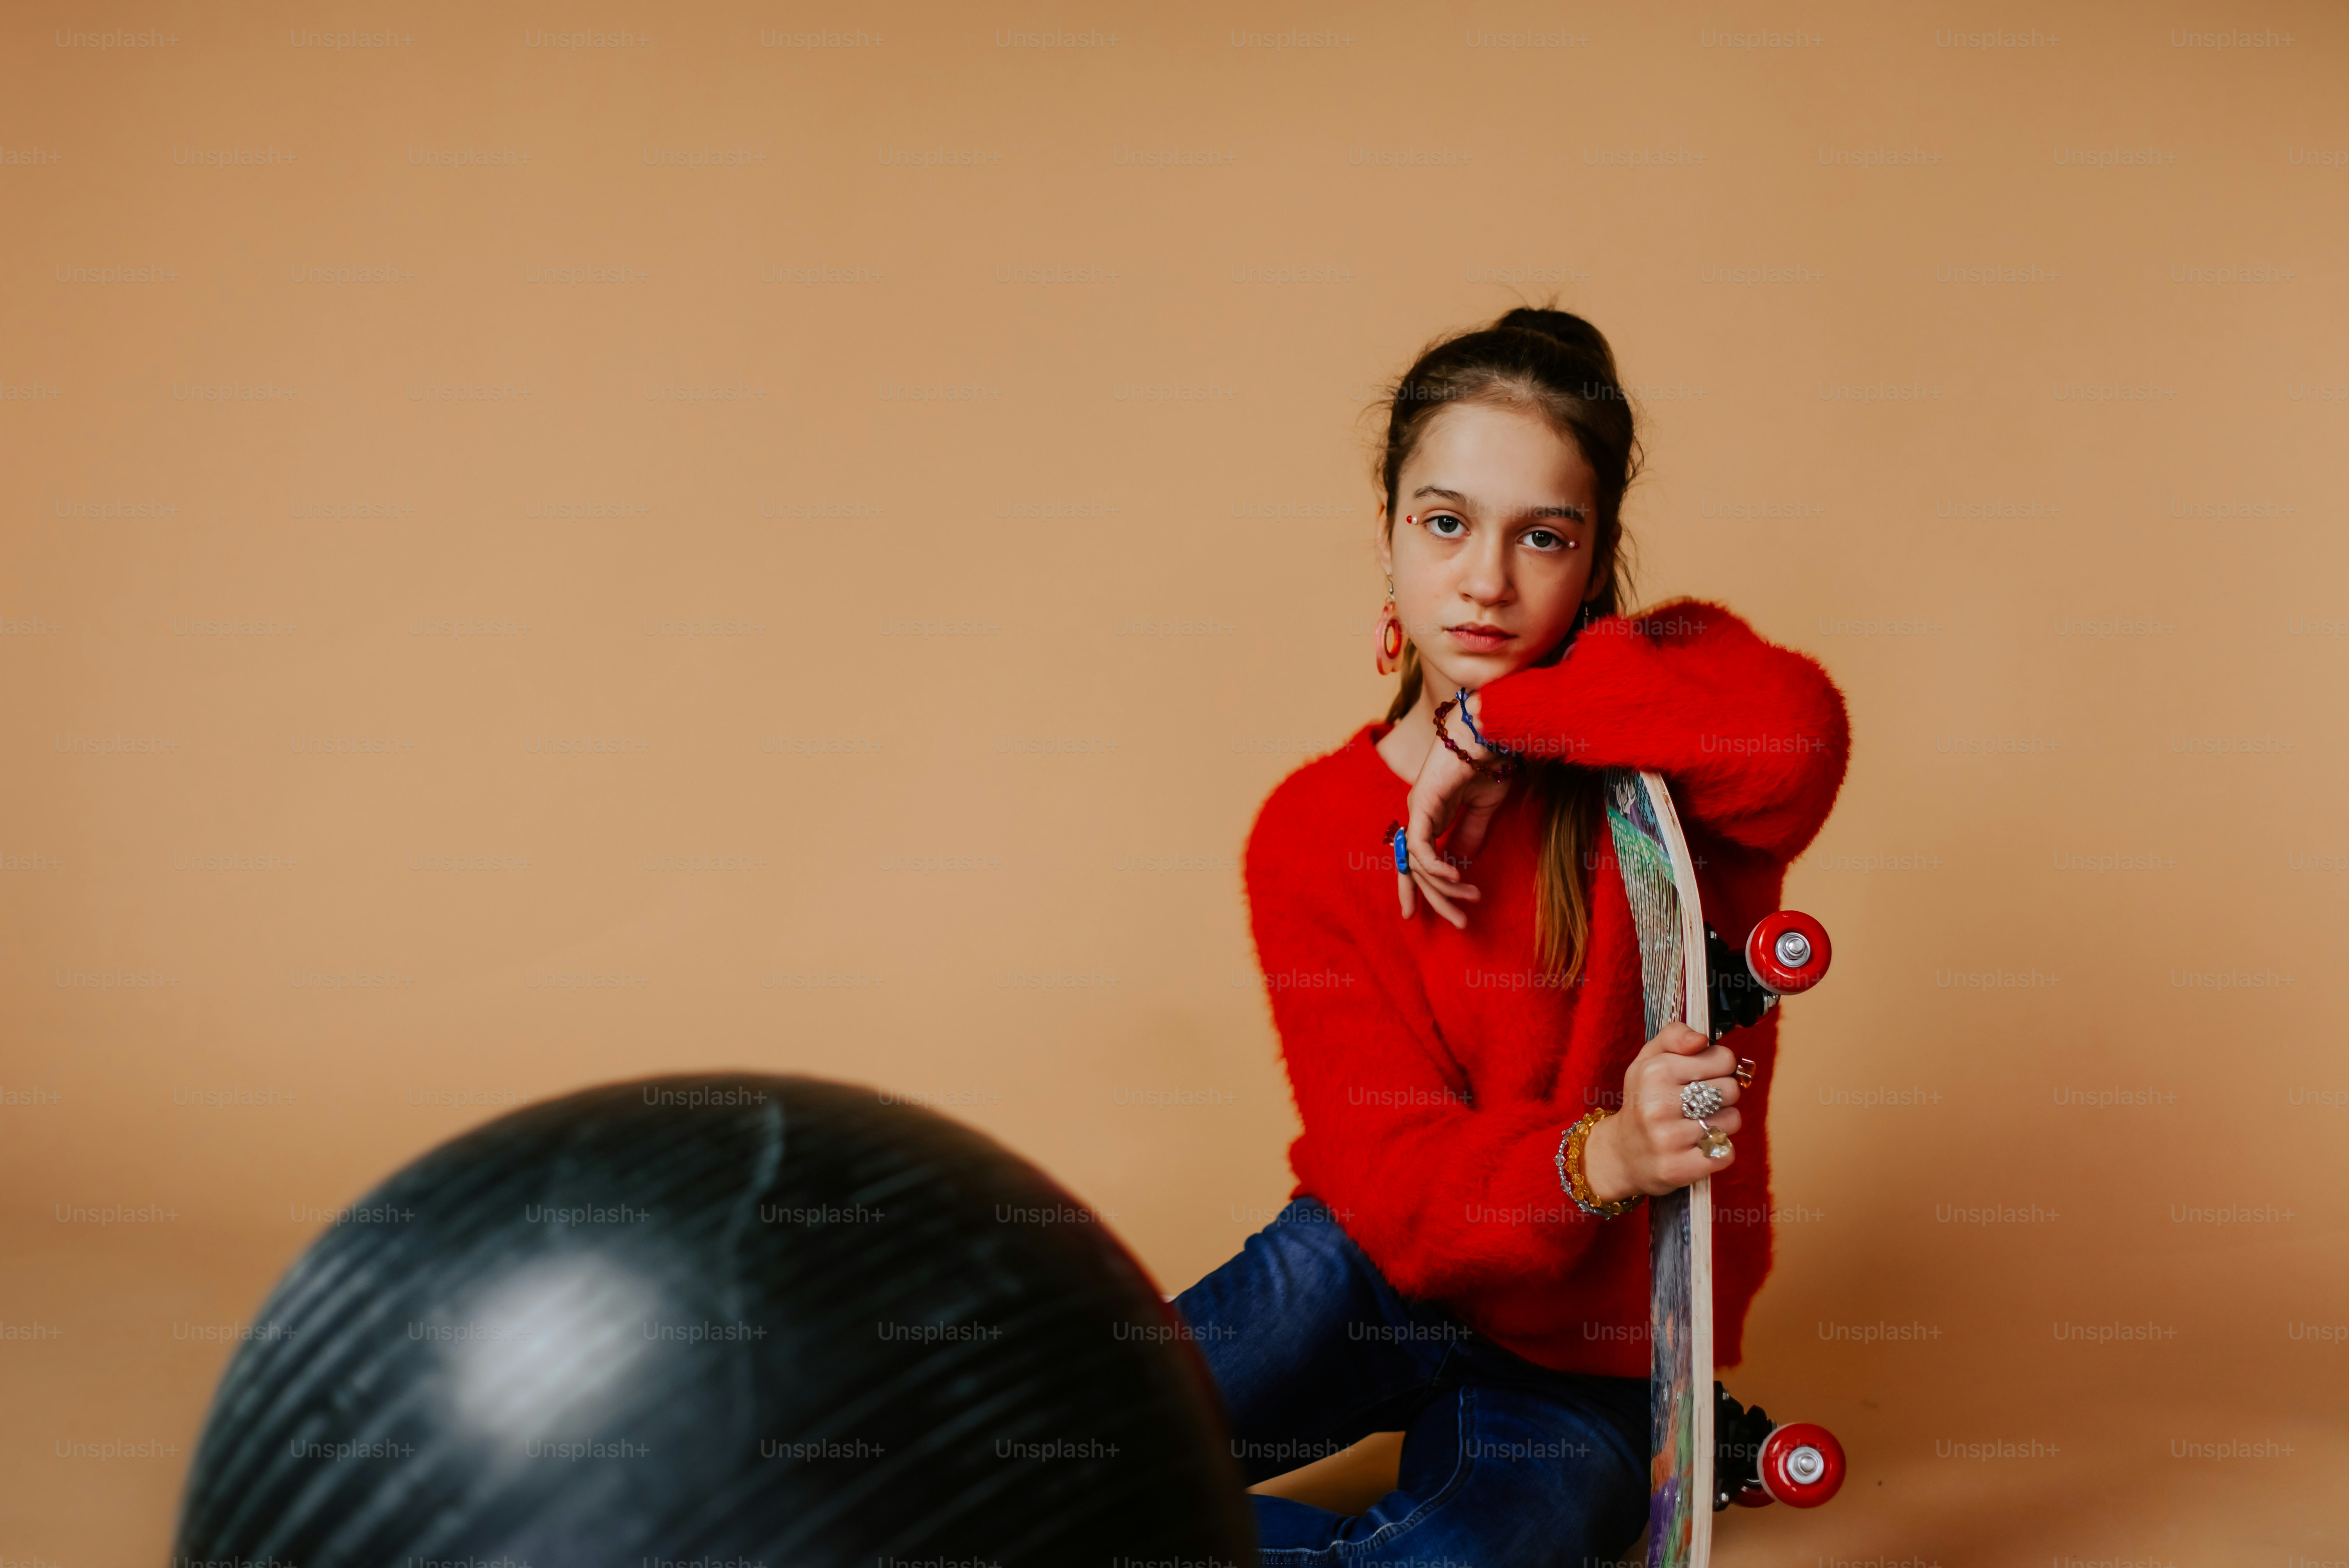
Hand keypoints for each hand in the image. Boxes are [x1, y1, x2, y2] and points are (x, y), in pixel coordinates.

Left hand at [1397, 699, 1512, 928]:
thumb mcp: (1483, 809)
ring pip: (1420, 863)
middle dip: (1435, 899)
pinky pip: (1422, 847)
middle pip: (1416, 869)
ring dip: (1446, 887)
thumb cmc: (1489, 763)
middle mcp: (1419, 814)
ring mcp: (1418, 809)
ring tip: (1471, 897)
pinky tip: (1456, 878)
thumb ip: (1470, 835)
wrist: (1491, 733)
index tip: (1415, 916)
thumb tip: (1461, 863)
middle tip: (1459, 922)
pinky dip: (1436, 867)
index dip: (1414, 888)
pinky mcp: (1422, 804)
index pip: (1416, 859)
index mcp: (1431, 815)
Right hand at [1581, 1023, 1743, 1198]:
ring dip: (1722, 1123)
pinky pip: (1727, 1152)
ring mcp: (1669, 1139)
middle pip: (1731, 1089)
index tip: (1701, 1076)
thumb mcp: (1649, 1059)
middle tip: (1700, 1103)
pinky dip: (1720, 1149)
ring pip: (1732, 1121)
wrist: (1622, 1154)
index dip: (1718, 1066)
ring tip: (1698, 1124)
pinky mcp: (1680, 1168)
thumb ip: (1674, 1036)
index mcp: (1654, 1072)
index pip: (1723, 1058)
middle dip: (1722, 1095)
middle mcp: (1658, 1105)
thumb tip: (1701, 1039)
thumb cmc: (1643, 1100)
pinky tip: (1699, 1146)